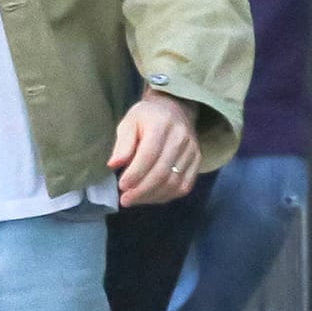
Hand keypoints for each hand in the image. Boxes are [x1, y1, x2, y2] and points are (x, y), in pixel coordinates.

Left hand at [109, 89, 200, 207]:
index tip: (121, 186)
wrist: (175, 110)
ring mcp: (192, 151)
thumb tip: (114, 165)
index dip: (135, 174)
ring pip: (174, 183)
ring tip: (134, 200)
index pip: (149, 155)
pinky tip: (150, 198)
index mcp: (161, 125)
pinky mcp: (197, 162)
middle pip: (162, 172)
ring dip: (152, 196)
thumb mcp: (128, 123)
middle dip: (141, 190)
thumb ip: (122, 144)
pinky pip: (184, 186)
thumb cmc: (146, 118)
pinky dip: (166, 196)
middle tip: (125, 200)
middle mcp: (181, 138)